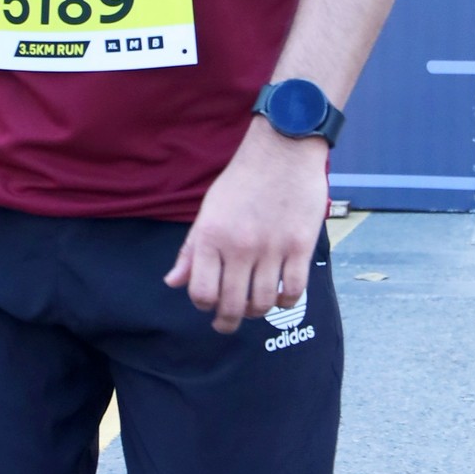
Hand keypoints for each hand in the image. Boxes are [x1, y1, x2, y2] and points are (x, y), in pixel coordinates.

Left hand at [167, 123, 329, 334]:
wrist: (283, 150)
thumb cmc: (242, 179)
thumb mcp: (208, 211)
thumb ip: (192, 249)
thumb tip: (173, 282)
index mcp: (212, 236)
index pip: (201, 292)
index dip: (203, 305)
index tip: (208, 304)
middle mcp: (240, 246)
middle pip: (232, 304)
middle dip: (227, 321)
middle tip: (227, 323)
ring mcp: (272, 248)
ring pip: (262, 302)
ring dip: (256, 312)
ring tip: (253, 308)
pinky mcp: (300, 246)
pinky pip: (293, 290)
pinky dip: (285, 301)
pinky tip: (279, 296)